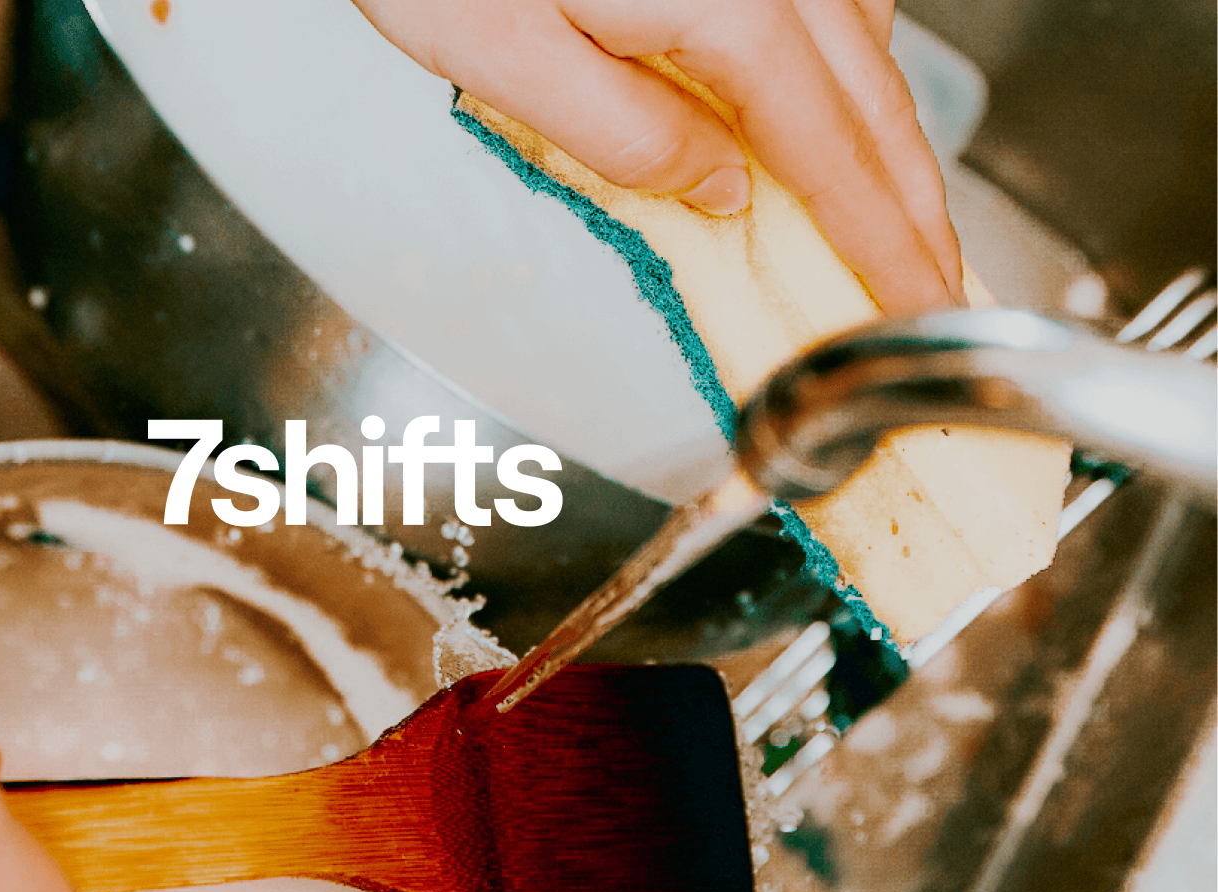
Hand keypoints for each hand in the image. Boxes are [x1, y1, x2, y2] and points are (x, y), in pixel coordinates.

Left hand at [352, 0, 963, 315]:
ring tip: (894, 226)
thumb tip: (722, 192)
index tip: (918, 310)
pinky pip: (825, 12)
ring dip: (884, 145)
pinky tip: (828, 116)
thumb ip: (627, 137)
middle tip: (934, 292)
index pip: (834, 155)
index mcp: (730, 9)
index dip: (886, 244)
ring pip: (863, 52)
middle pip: (873, 103)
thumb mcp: (509, 63)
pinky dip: (847, 79)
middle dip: (912, 209)